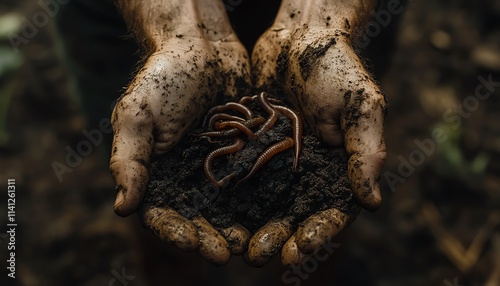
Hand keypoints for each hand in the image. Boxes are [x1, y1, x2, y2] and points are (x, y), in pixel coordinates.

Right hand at [110, 0, 251, 264]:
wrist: (203, 47)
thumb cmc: (164, 78)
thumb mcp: (137, 115)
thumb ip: (129, 160)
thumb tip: (122, 209)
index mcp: (158, 175)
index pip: (163, 214)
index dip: (177, 232)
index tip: (194, 242)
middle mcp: (189, 177)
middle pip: (199, 218)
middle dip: (212, 237)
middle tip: (229, 251)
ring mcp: (220, 168)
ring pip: (229, 207)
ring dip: (240, 226)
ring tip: (253, 241)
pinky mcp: (247, 155)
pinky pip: (254, 181)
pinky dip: (262, 199)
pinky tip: (274, 211)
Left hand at [246, 0, 386, 265]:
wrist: (299, 36)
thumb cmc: (337, 69)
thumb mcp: (360, 107)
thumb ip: (366, 152)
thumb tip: (372, 204)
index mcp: (339, 169)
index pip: (330, 212)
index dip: (317, 234)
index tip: (299, 251)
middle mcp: (306, 171)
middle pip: (293, 214)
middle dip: (277, 237)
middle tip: (256, 256)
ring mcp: (277, 160)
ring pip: (263, 202)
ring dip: (250, 225)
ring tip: (233, 246)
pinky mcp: (252, 146)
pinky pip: (240, 174)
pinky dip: (230, 195)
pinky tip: (214, 212)